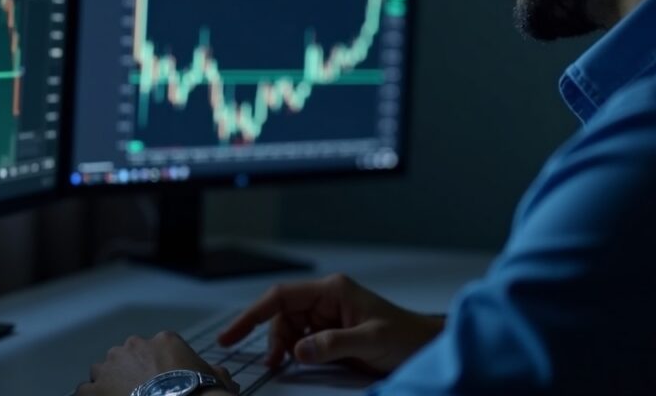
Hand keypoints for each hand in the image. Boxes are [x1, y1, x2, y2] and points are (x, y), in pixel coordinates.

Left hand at [76, 331, 237, 395]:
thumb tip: (225, 378)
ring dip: (108, 385)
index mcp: (165, 340)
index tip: (161, 385)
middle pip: (127, 357)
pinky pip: (85, 390)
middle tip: (140, 395)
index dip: (157, 370)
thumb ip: (216, 373)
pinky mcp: (93, 390)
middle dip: (130, 374)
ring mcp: (111, 367)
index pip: (155, 350)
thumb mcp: (217, 379)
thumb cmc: (199, 393)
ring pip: (103, 372)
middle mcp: (134, 346)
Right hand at [218, 273, 443, 375]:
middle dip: (271, 339)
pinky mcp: (330, 333)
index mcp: (332, 291)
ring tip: (282, 365)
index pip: (281, 297)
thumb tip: (298, 350)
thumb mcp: (371, 340)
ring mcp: (328, 316)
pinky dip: (294, 354)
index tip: (230, 335)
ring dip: (282, 348)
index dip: (252, 315)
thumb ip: (333, 344)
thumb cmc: (405, 335)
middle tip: (270, 363)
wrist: (425, 347)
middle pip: (281, 316)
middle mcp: (326, 300)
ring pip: (288, 331)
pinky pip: (301, 341)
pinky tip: (296, 364)